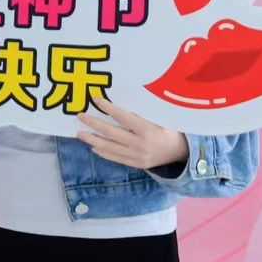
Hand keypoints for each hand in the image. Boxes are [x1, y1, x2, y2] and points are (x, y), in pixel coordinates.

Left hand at [76, 97, 190, 170]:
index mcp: (148, 130)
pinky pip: (116, 158)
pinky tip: (93, 146)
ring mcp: (138, 157)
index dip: (109, 108)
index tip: (95, 99)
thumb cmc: (171, 129)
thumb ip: (144, 111)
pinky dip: (103, 152)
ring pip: (110, 148)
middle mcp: (141, 145)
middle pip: (112, 133)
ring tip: (79, 133)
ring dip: (93, 139)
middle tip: (80, 115)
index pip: (124, 117)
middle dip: (94, 124)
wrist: (182, 153)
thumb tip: (122, 97)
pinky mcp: (136, 164)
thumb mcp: (162, 117)